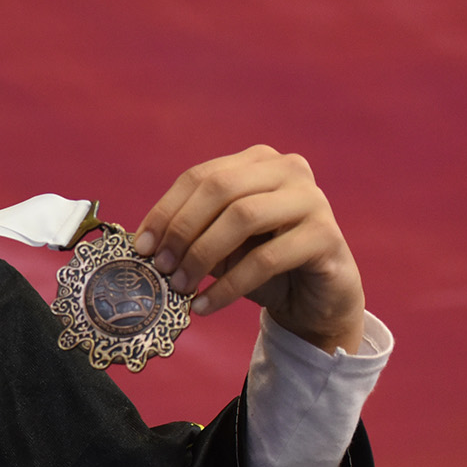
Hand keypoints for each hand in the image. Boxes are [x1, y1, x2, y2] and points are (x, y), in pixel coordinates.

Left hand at [133, 146, 364, 354]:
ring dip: (202, 255)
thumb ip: (189, 231)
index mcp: (258, 161)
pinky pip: (265, 259)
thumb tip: (143, 243)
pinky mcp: (326, 236)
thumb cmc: (260, 262)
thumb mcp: (218, 241)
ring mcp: (312, 199)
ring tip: (180, 287)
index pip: (199, 177)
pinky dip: (228, 285)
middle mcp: (288, 170)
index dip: (165, 211)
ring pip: (243, 217)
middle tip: (161, 267)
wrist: (314, 298)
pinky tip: (204, 305)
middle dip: (182, 230)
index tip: (141, 247)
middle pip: (220, 189)